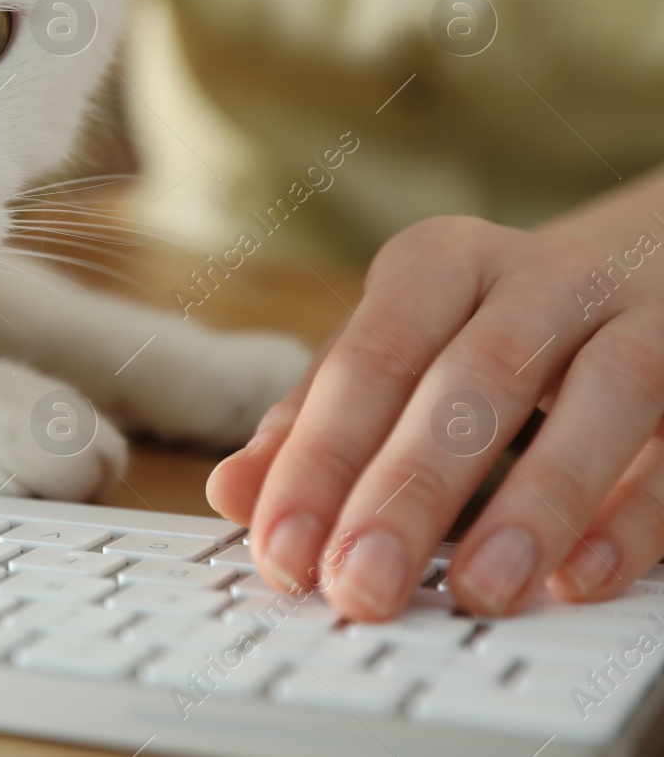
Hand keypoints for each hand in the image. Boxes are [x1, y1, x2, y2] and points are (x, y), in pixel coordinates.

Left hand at [207, 215, 663, 619]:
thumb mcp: (392, 356)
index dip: (319, 459)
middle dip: (408, 492)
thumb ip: (313, 421)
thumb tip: (234, 492)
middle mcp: (538, 276)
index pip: (366, 360)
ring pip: (597, 398)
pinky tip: (580, 578)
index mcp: (437, 264)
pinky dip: (632, 516)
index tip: (282, 550)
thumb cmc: (483, 330)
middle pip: (468, 380)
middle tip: (361, 587)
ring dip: (533, 503)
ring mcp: (635, 316)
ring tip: (475, 592)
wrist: (638, 271)